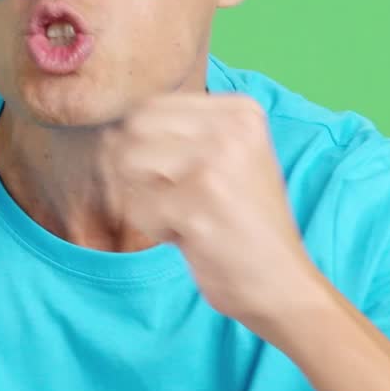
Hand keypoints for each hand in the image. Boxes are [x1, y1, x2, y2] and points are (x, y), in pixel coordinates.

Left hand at [101, 91, 318, 332]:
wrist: (282, 284)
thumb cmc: (246, 224)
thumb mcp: (231, 160)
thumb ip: (181, 135)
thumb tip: (108, 134)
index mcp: (242, 111)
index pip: (151, 106)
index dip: (146, 146)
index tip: (181, 179)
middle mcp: (231, 130)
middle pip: (134, 129)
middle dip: (139, 170)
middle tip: (177, 199)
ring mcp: (214, 166)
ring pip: (128, 164)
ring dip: (146, 198)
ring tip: (187, 215)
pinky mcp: (196, 206)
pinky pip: (136, 208)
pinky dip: (155, 228)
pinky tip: (193, 237)